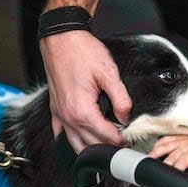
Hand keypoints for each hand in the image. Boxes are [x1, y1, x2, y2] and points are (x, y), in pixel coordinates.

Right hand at [40, 30, 131, 152]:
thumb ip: (121, 99)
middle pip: (91, 145)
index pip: (107, 137)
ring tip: (107, 145)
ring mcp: (60, 115)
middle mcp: (69, 117)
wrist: (60, 39)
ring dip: (92, 147)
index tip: (132, 138)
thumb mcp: (108, 73)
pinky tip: (82, 138)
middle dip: (109, 147)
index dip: (123, 140)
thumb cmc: (81, 51)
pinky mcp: (55, 109)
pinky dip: (73, 138)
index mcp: (82, 111)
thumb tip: (126, 117)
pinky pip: (61, 133)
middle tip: (124, 143)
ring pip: (76, 144)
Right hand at [149, 135, 187, 180]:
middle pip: (169, 157)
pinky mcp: (176, 137)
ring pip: (163, 146)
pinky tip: (152, 152)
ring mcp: (179, 140)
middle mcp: (185, 146)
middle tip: (155, 174)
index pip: (181, 162)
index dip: (173, 170)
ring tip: (147, 161)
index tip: (167, 177)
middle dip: (161, 166)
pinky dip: (156, 146)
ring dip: (154, 154)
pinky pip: (163, 140)